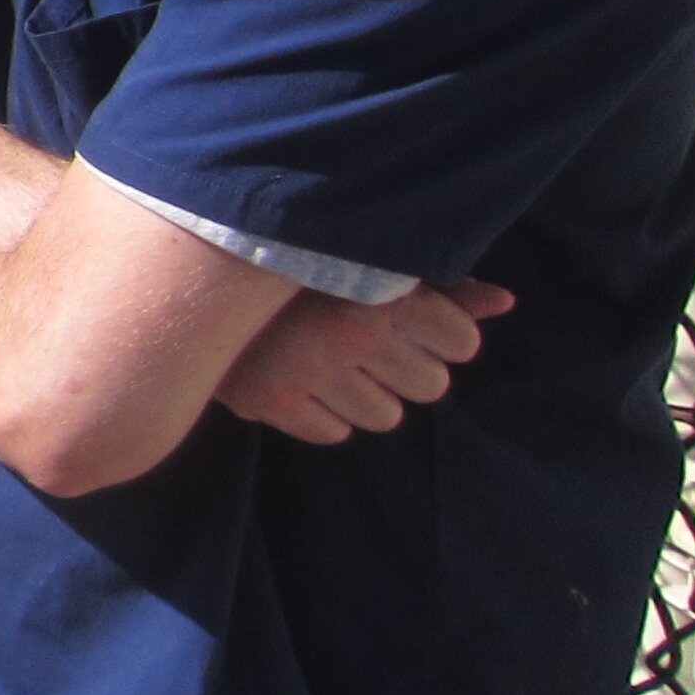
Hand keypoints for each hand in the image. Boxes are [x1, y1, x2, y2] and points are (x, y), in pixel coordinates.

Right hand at [215, 278, 509, 442]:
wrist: (189, 272)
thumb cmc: (294, 262)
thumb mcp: (367, 261)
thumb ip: (443, 286)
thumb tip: (506, 301)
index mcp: (381, 290)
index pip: (462, 342)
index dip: (441, 332)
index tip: (407, 318)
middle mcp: (351, 335)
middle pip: (432, 385)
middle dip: (408, 367)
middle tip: (366, 342)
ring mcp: (309, 373)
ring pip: (386, 416)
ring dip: (368, 395)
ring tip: (332, 362)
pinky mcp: (272, 402)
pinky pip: (333, 433)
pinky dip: (323, 414)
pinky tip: (302, 381)